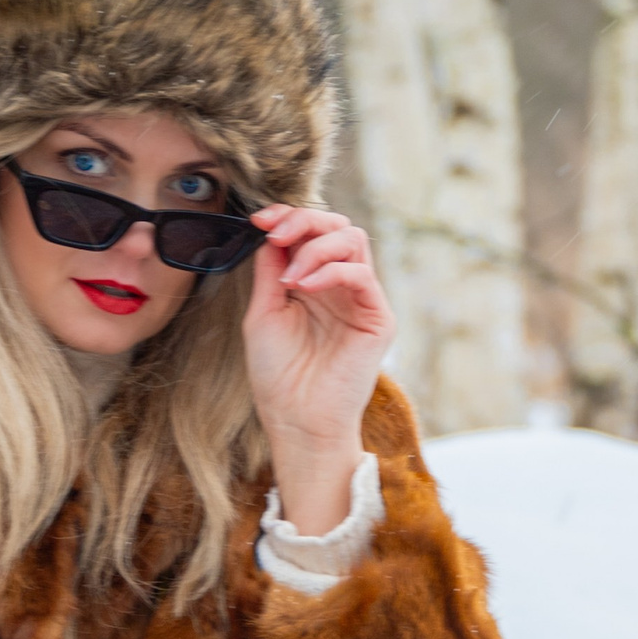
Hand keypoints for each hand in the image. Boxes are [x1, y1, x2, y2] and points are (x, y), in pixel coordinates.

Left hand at [242, 206, 396, 534]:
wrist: (297, 421)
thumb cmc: (278, 376)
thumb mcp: (264, 313)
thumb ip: (270, 271)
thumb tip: (270, 232)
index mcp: (314, 283)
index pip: (311, 233)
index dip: (288, 217)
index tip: (259, 220)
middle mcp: (340, 286)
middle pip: (337, 227)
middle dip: (303, 221)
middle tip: (276, 234)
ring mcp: (361, 300)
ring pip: (353, 240)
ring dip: (315, 246)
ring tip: (290, 276)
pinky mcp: (377, 318)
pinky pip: (361, 274)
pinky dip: (330, 270)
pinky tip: (304, 286)